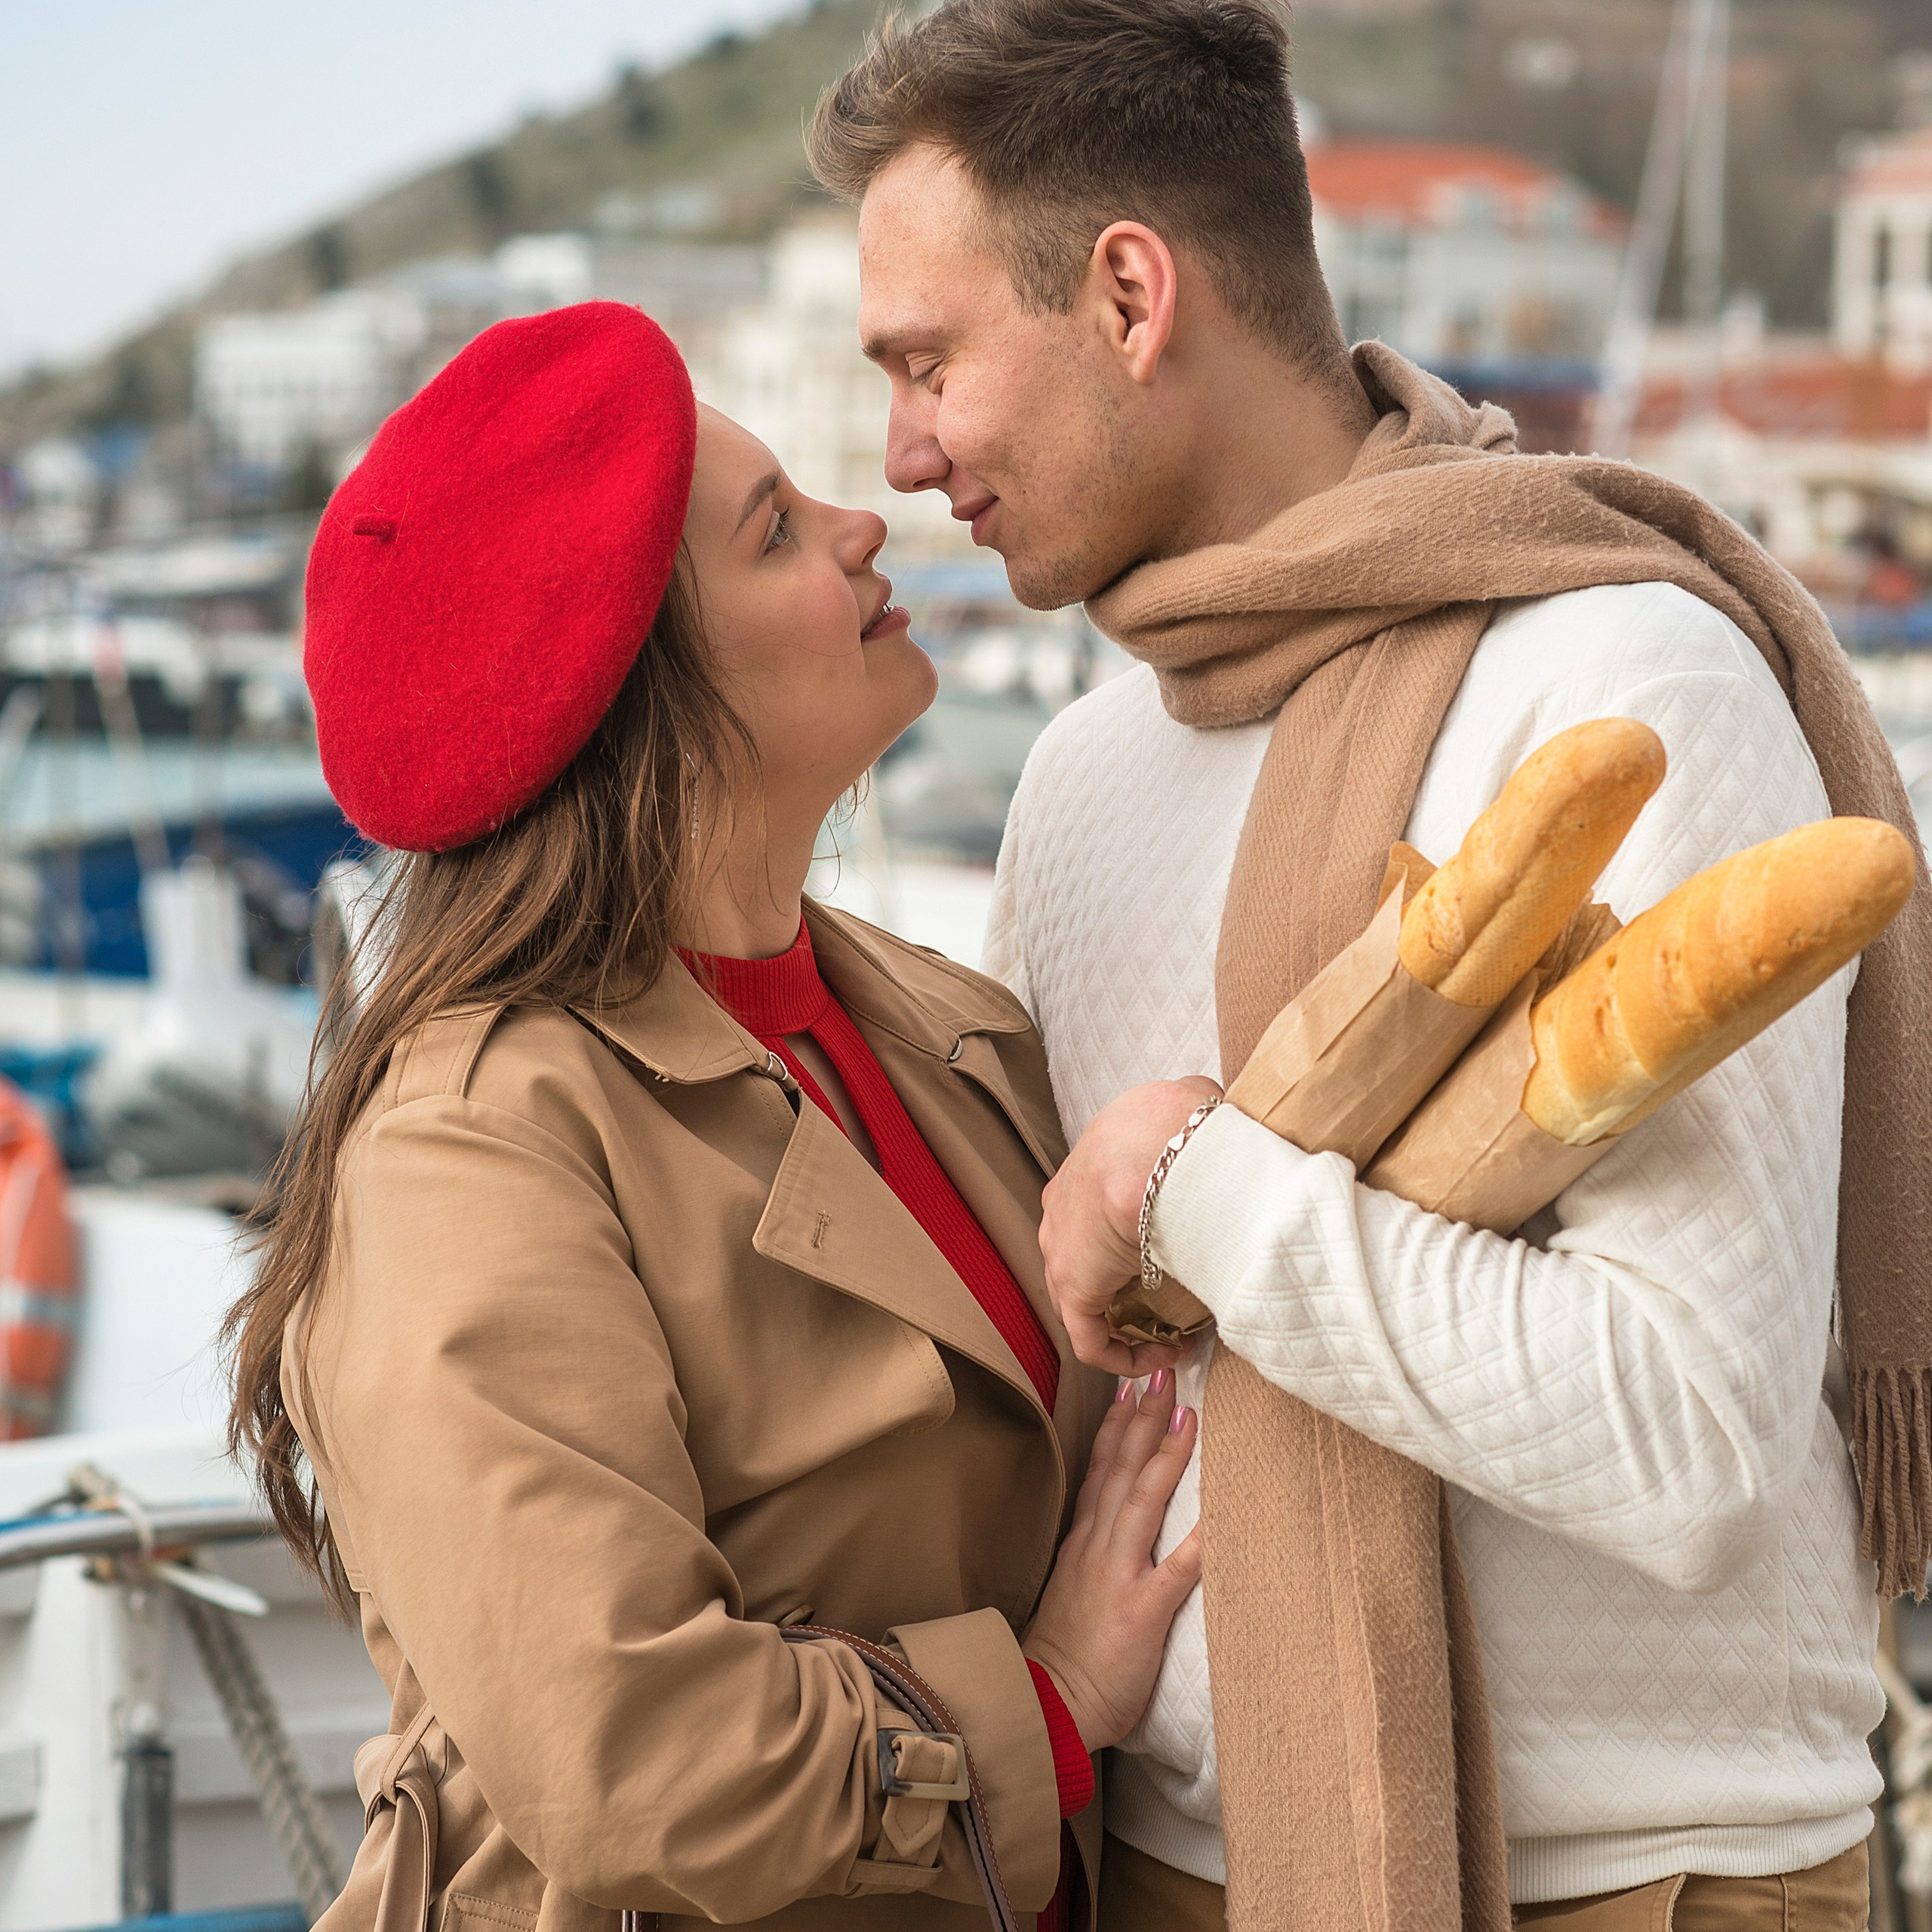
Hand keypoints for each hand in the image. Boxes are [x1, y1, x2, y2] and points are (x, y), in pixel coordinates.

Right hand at [1024, 1371, 1200, 1751]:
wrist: (1044, 1706)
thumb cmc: (1060, 1661)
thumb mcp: (1069, 1595)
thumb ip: (1091, 1560)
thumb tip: (1111, 1535)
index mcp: (1081, 1544)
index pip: (1100, 1472)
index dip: (1117, 1428)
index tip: (1130, 1389)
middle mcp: (1097, 1548)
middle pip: (1121, 1470)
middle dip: (1144, 1420)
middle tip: (1163, 1375)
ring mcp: (1117, 1575)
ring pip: (1142, 1500)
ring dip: (1166, 1454)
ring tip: (1188, 1413)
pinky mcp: (1140, 1610)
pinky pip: (1177, 1569)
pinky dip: (1200, 1537)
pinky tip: (1223, 1511)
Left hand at [1040, 1077, 1221, 1374]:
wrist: (1157, 1147)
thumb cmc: (1178, 1126)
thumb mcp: (1189, 1109)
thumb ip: (1194, 1114)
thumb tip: (1212, 1112)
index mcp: (1086, 1173)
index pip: (1098, 1219)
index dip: (1133, 1247)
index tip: (1172, 1262)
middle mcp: (1063, 1213)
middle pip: (1090, 1260)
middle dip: (1128, 1288)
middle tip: (1175, 1305)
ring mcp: (1061, 1250)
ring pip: (1088, 1300)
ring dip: (1129, 1324)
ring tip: (1175, 1336)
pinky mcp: (1072, 1287)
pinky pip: (1090, 1338)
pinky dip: (1123, 1356)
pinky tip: (1162, 1357)